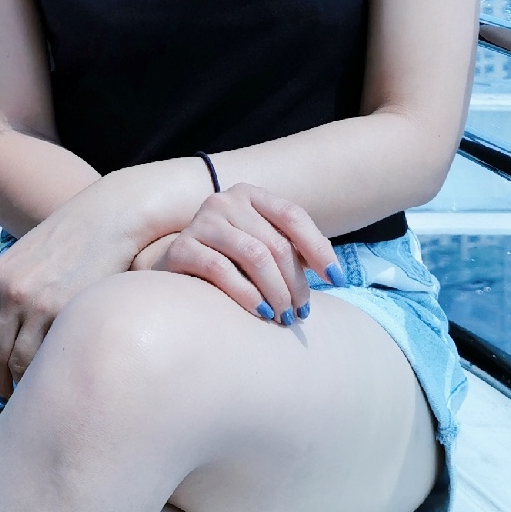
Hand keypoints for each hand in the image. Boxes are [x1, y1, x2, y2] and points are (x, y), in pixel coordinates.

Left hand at [0, 185, 147, 399]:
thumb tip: (8, 319)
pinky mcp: (63, 312)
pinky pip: (45, 355)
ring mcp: (36, 305)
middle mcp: (10, 292)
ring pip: (18, 360)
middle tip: (6, 394)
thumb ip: (14, 284)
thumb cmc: (75, 236)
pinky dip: (43, 374)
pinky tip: (50, 380)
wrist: (108, 218)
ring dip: (19, 383)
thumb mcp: (29, 255)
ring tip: (28, 396)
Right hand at [147, 183, 335, 323]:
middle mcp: (224, 200)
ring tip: (283, 316)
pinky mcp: (181, 247)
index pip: (293, 216)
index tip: (337, 280)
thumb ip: (291, 251)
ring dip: (276, 292)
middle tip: (301, 311)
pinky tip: (260, 313)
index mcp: (250, 195)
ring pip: (254, 255)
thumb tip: (335, 274)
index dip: (319, 249)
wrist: (173, 274)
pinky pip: (221, 270)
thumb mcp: (261, 247)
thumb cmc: (228, 263)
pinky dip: (247, 295)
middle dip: (296, 282)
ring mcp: (201, 221)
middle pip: (276, 242)